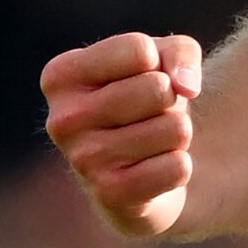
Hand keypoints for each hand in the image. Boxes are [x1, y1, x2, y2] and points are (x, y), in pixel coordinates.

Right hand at [41, 31, 204, 237]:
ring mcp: (82, 161)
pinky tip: (153, 171)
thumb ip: (180, 53)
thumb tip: (186, 86)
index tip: (142, 79)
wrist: (146, 168)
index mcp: (61, 76)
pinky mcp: (109, 196)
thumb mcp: (165, 59)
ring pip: (175, 128)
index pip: (138, 50)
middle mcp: (61, 119)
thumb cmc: (149, 99)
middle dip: (171, 101)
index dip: (158, 63)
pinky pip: (177, 168)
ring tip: (151, 143)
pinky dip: (179, 167)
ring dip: (177, 135)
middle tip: (150, 116)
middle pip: (158, 88)